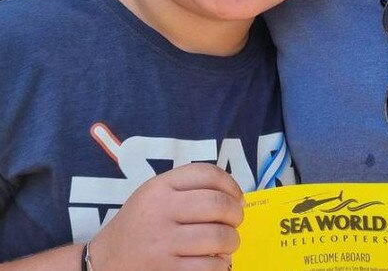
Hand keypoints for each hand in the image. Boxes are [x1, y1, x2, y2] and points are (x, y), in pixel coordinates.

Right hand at [90, 162, 243, 270]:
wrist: (102, 264)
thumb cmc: (139, 225)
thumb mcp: (154, 194)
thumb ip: (187, 187)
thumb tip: (233, 195)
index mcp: (159, 187)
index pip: (206, 173)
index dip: (231, 184)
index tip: (238, 196)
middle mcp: (160, 211)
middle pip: (217, 204)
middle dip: (236, 213)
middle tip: (236, 220)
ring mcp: (162, 243)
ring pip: (217, 237)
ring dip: (232, 241)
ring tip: (229, 243)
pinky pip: (208, 266)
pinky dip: (221, 265)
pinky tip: (217, 262)